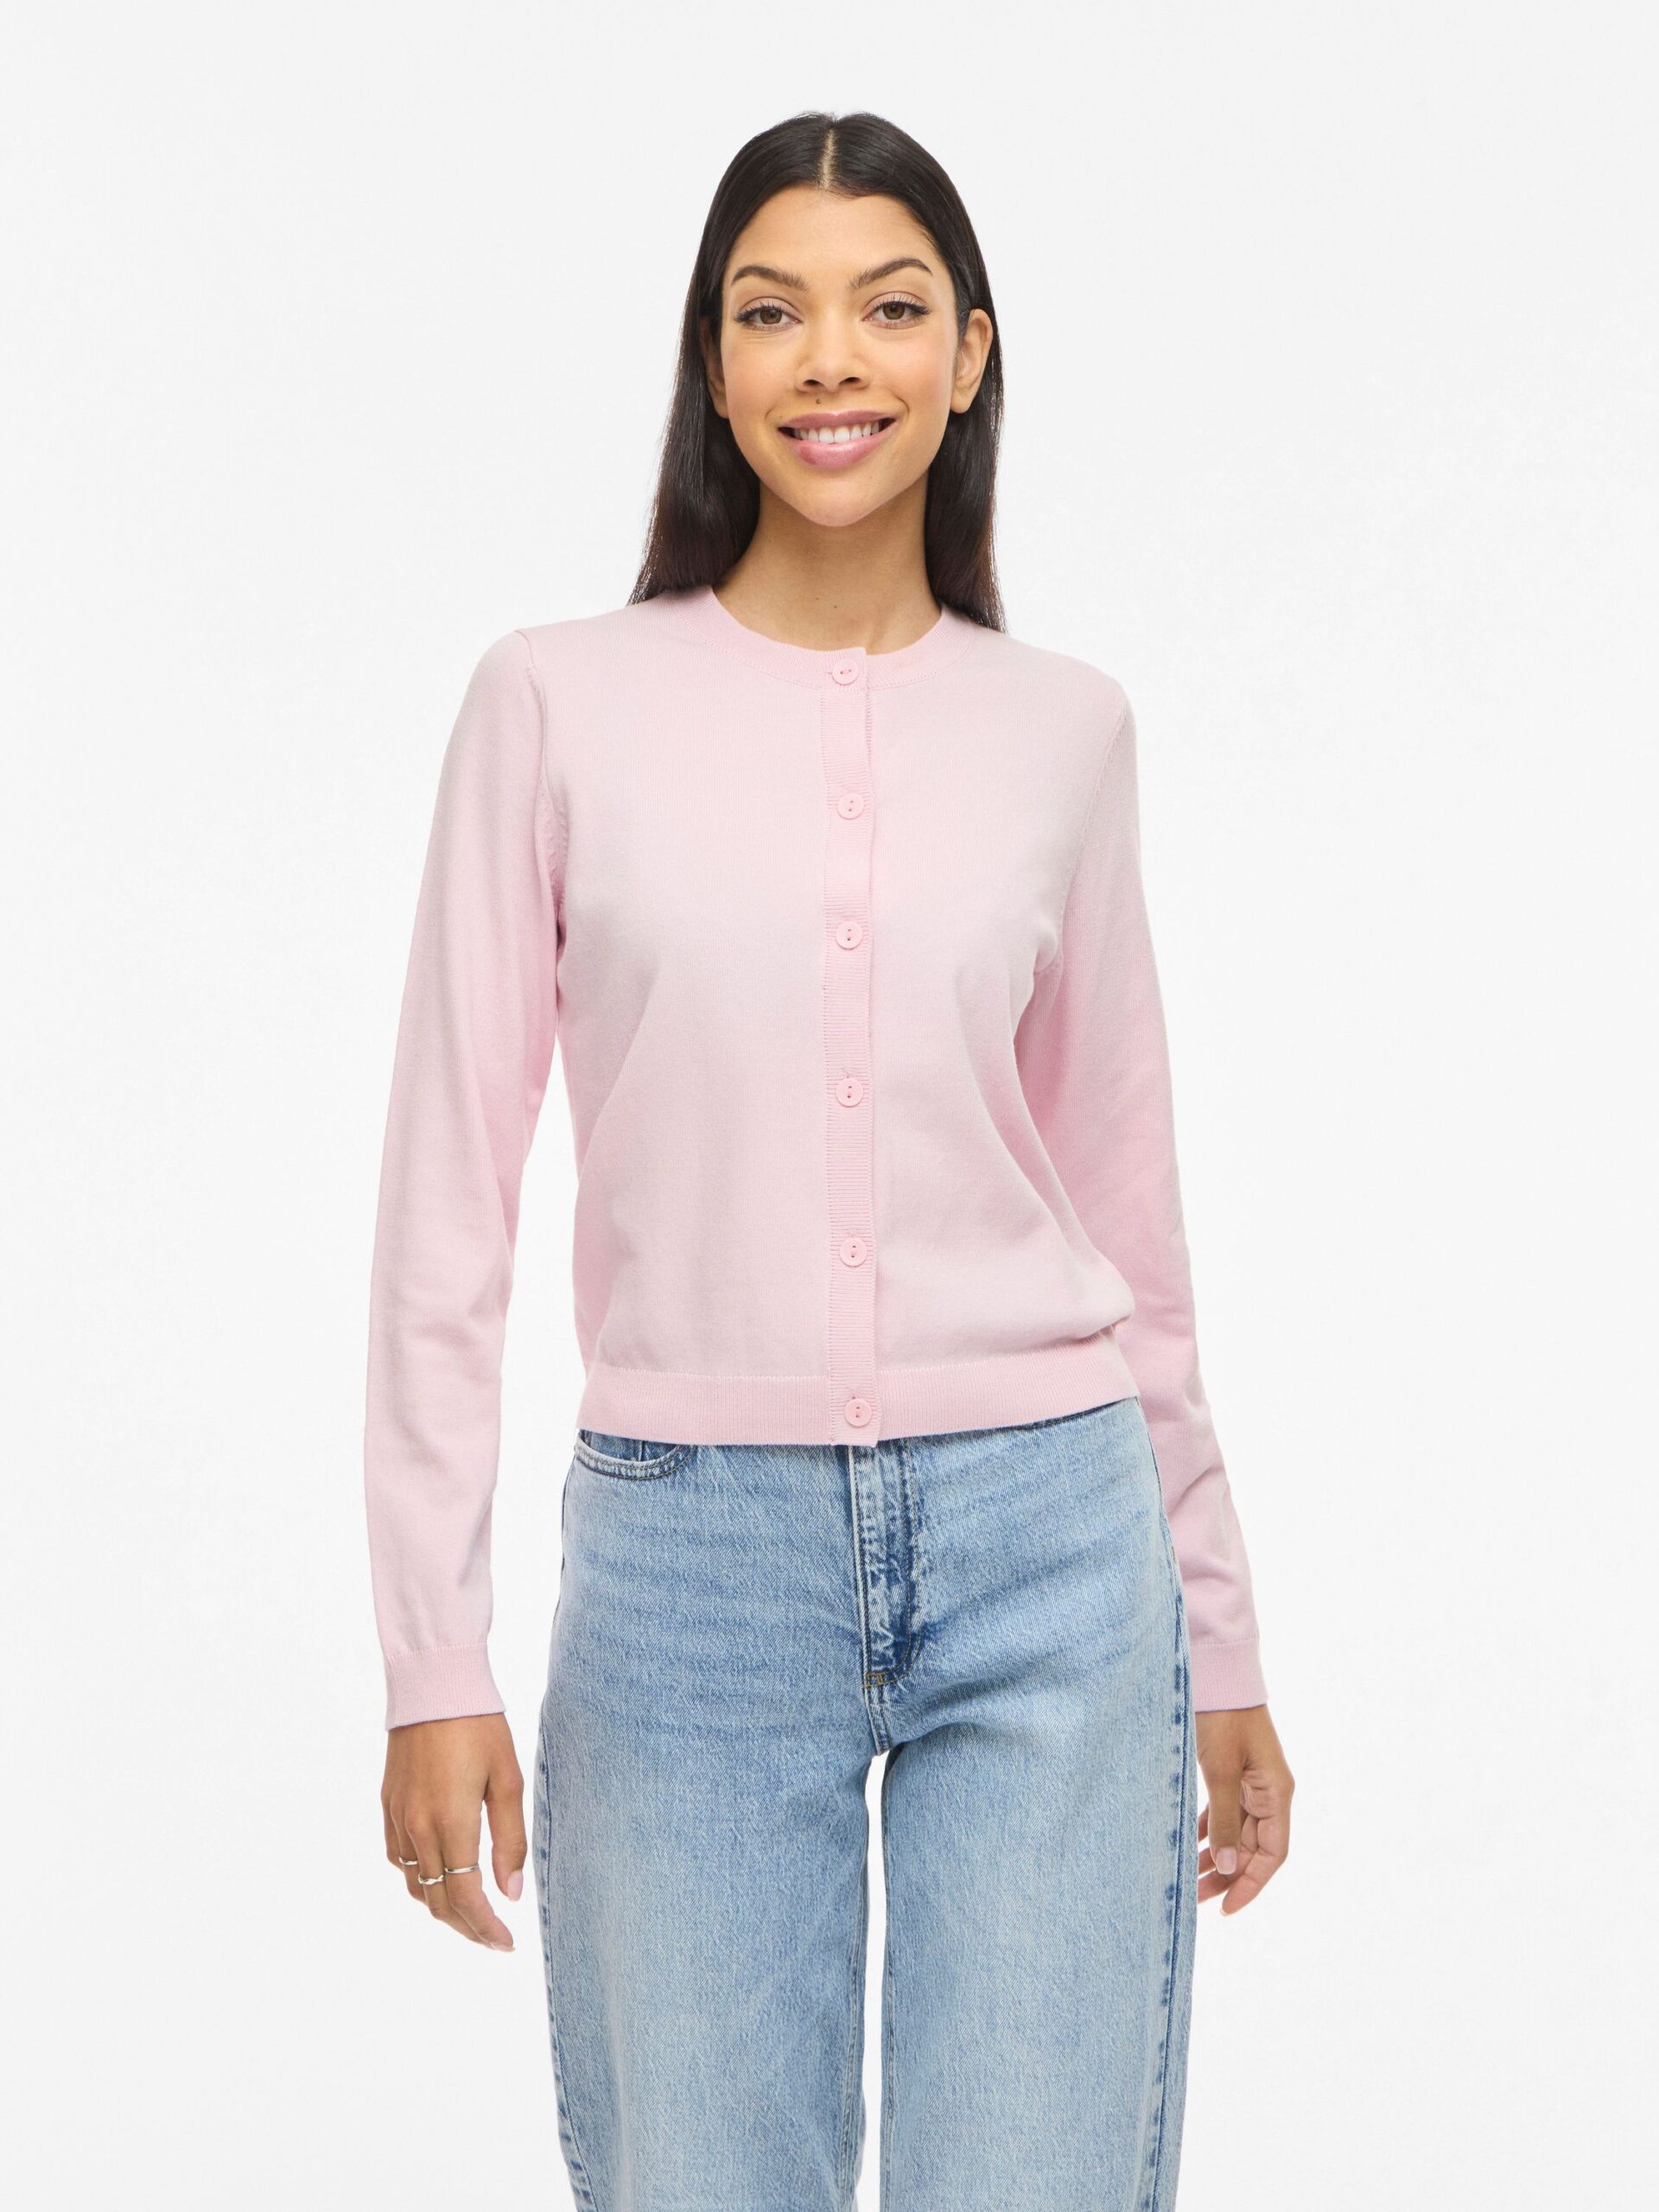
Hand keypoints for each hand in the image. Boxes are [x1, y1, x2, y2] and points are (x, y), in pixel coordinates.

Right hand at [381, 1712, 526, 1950]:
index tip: (506, 1943)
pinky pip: (400, 1860)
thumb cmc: (480, 1727)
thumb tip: (511, 1893)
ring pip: (416, 1886)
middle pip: (438, 1901)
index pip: (466, 1898)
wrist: (432, 1685)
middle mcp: (418, 1829)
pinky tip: (440, 1876)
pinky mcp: (388, 1806)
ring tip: (471, 1914)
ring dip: (442, 1907)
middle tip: (494, 1938)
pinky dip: (421, 1880)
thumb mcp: (508, 1779)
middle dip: (467, 1927)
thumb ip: (510, 1839)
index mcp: (452, 1823)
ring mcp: (398, 1818)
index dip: (485, 1929)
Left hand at [1194, 1704, 1292, 1914]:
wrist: (1216, 1671)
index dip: (1252, 1884)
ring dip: (1217, 1856)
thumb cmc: (1222, 1717)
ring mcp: (1252, 1781)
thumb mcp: (1220, 1770)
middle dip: (1227, 1875)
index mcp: (1276, 1792)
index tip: (1226, 1908)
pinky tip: (1191, 1846)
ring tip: (1189, 1880)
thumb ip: (1224, 1820)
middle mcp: (1269, 1791)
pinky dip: (1210, 1831)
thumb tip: (1226, 1868)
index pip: (1272, 1854)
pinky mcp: (1233, 1771)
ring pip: (1238, 1832)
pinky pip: (1226, 1812)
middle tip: (1195, 1898)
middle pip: (1253, 1848)